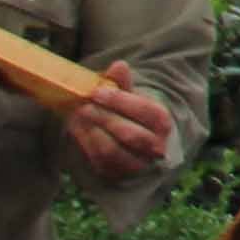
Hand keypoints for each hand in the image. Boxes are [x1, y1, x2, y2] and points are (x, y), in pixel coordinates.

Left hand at [61, 64, 175, 181]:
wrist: (133, 139)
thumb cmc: (130, 112)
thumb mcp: (130, 94)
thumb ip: (123, 82)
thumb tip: (119, 66)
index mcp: (162, 122)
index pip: (146, 112)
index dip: (120, 101)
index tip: (97, 92)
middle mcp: (155, 147)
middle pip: (129, 135)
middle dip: (104, 119)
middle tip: (84, 106)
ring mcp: (136, 164)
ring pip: (112, 151)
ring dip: (91, 132)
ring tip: (77, 116)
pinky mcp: (117, 173)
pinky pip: (98, 161)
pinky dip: (85, 143)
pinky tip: (76, 128)